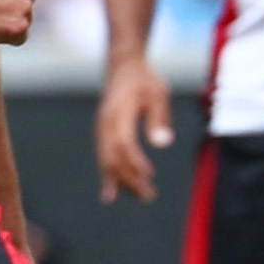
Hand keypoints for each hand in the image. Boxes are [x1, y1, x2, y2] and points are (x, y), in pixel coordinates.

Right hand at [95, 53, 173, 201]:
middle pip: (113, 158)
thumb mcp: (158, 93)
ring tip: (141, 196)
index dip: (134, 162)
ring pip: (107, 161)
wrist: (124, 67)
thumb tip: (162, 144)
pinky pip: (104, 158)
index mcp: (118, 114)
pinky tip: (110, 195)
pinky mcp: (104, 134)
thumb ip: (159, 118)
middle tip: (149, 195)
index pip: (124, 144)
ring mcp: (102, 130)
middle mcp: (105, 125)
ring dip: (122, 181)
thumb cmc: (144, 79)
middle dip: (130, 179)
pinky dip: (108, 177)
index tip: (149, 176)